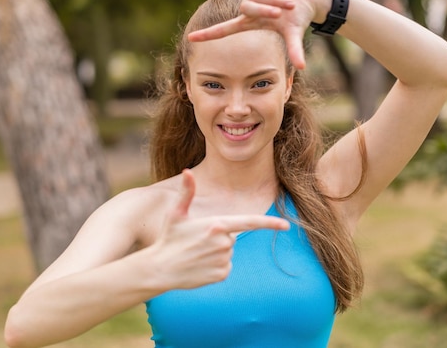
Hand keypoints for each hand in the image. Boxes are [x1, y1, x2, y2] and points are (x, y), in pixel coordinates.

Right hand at [151, 169, 289, 288]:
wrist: (160, 268)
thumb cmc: (169, 238)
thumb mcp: (177, 214)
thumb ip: (187, 192)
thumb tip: (187, 171)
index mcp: (217, 225)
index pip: (250, 222)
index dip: (270, 223)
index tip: (287, 225)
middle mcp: (224, 243)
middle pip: (232, 237)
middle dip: (218, 238)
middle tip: (197, 241)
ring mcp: (224, 260)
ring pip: (228, 252)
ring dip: (216, 253)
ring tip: (197, 254)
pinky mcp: (222, 274)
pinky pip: (226, 267)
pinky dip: (215, 267)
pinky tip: (200, 266)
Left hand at [188, 0, 331, 69]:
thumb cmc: (300, 17)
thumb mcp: (295, 33)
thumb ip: (294, 50)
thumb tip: (302, 67)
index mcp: (251, 22)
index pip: (224, 30)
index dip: (208, 35)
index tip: (190, 39)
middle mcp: (249, 7)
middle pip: (245, 9)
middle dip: (264, 11)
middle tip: (280, 15)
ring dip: (271, 1)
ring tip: (288, 5)